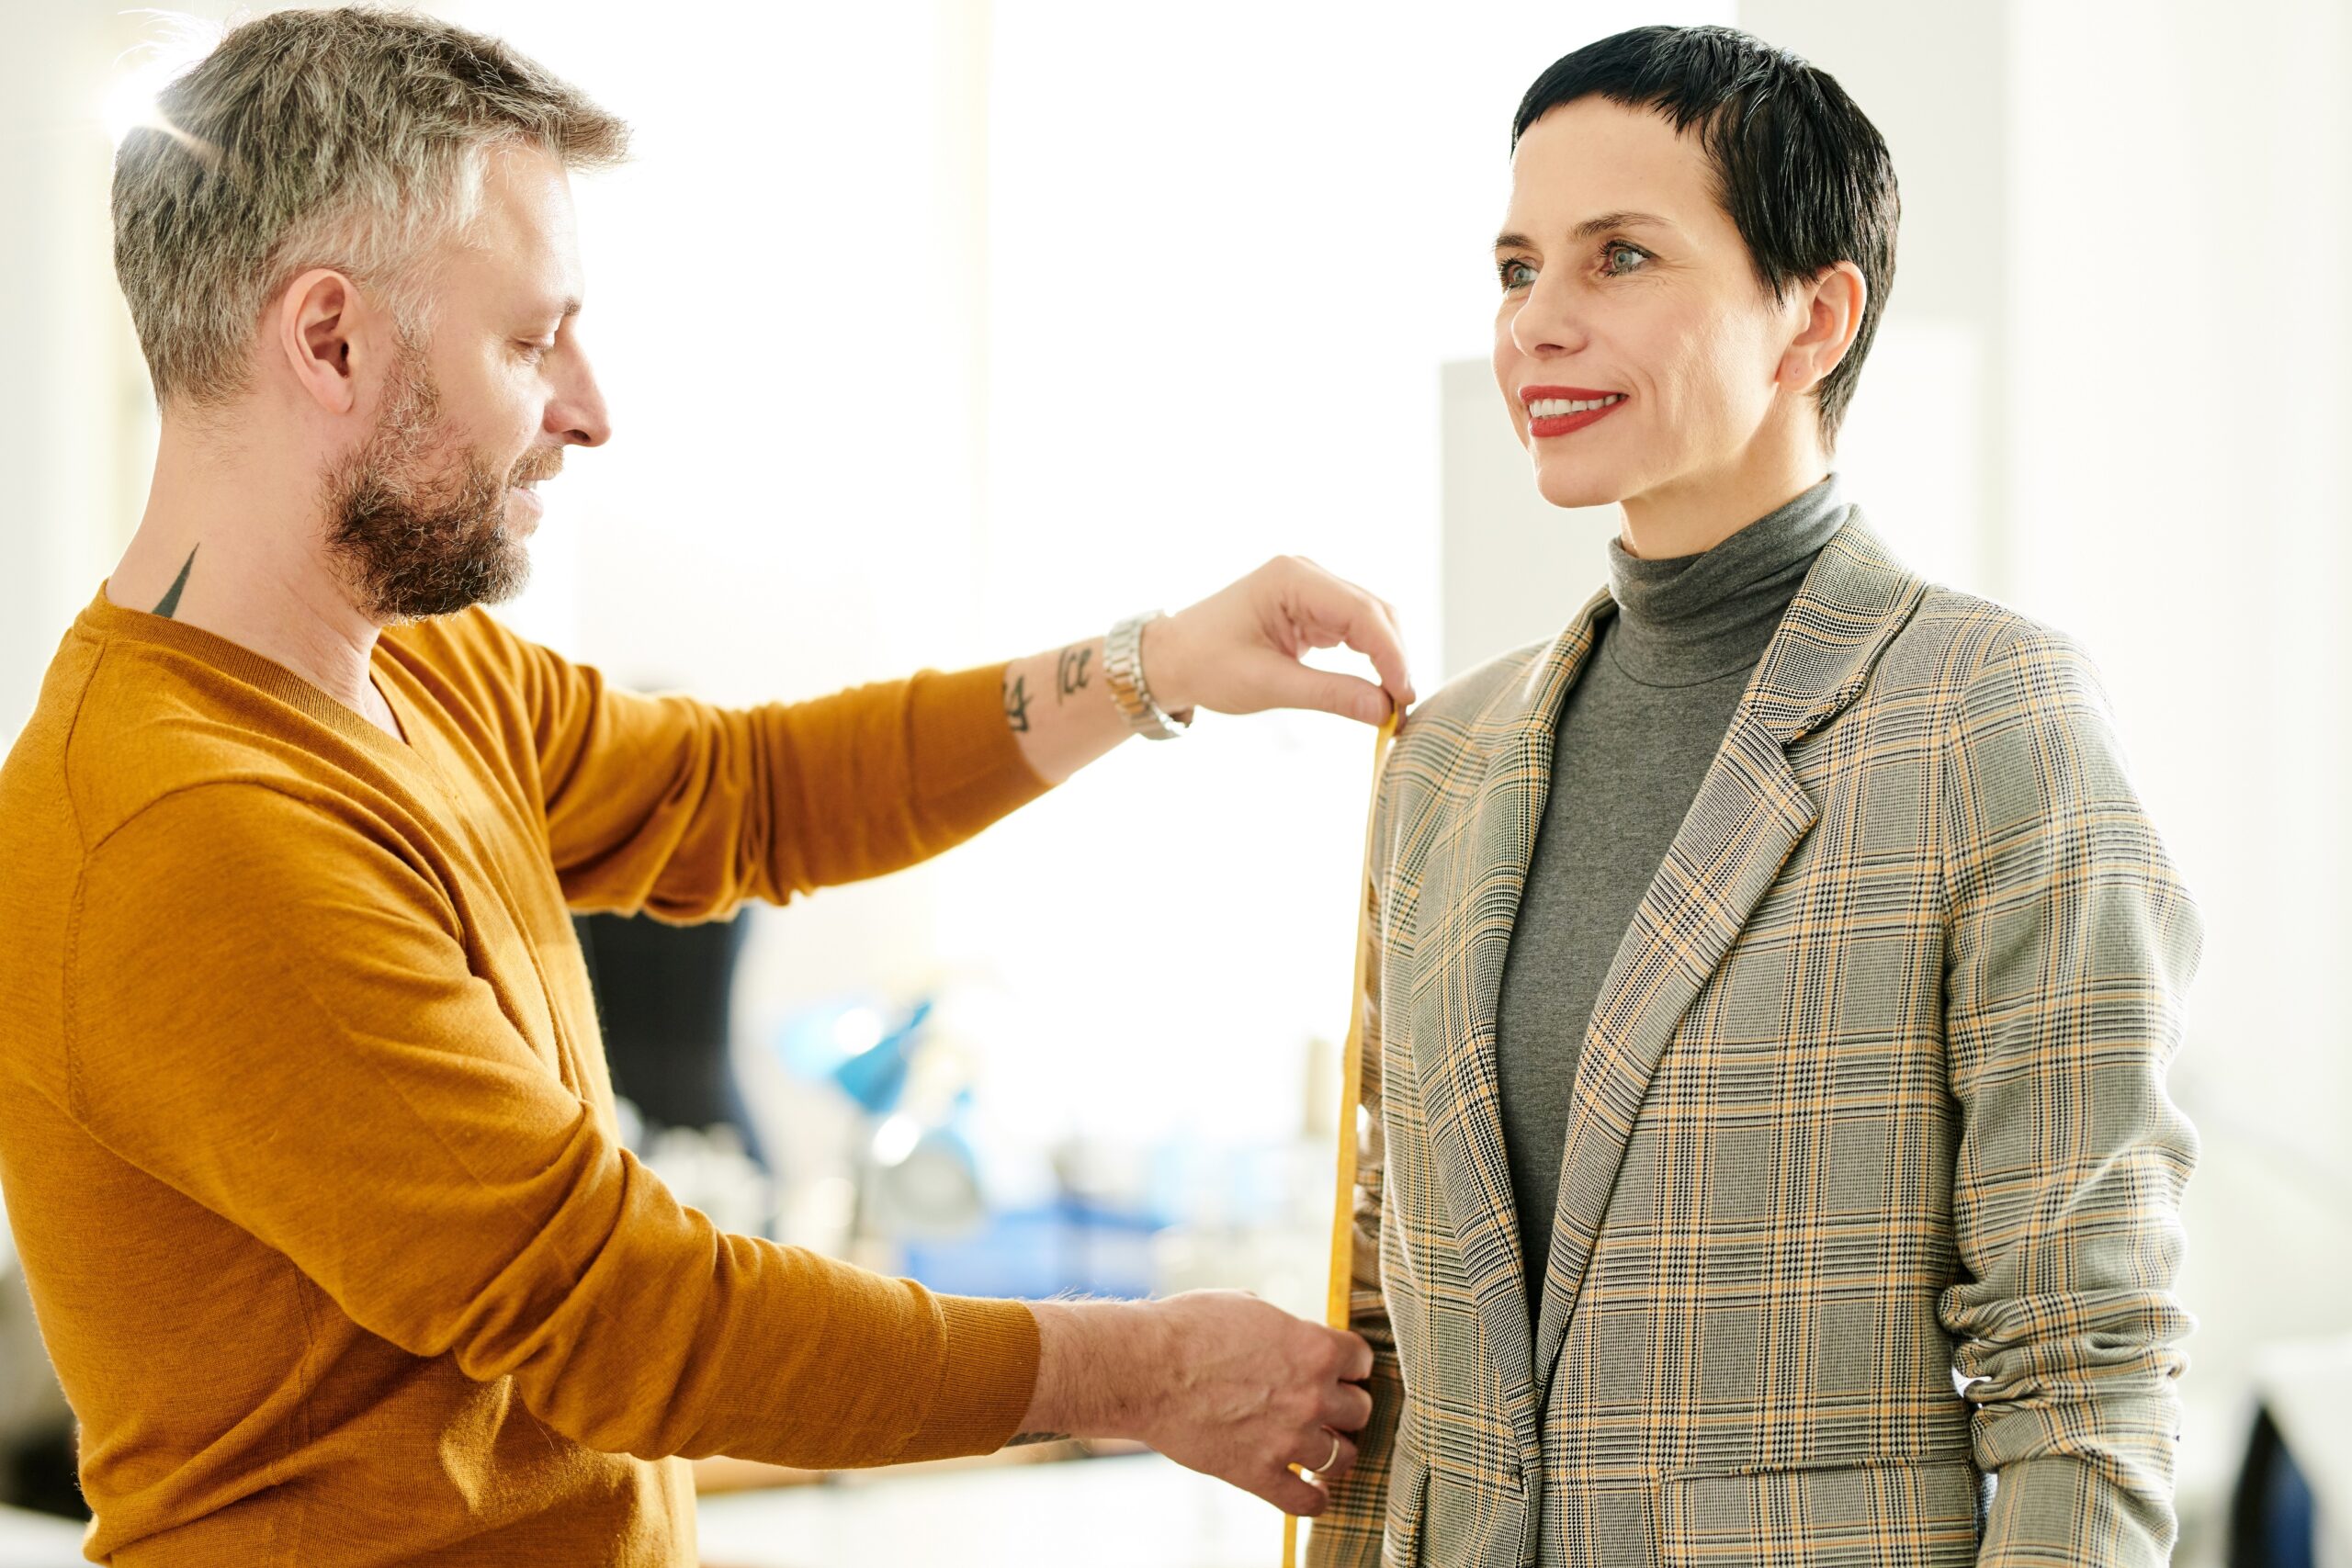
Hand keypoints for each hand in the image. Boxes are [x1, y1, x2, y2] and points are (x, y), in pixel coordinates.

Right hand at [1020, 1290, 1373, 1514]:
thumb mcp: (1248, 1307)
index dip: (1349, 1364)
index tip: (1339, 1370)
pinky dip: (1314, 1498)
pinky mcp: (1259, 1474)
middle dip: (1345, 1407)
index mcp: (1315, 1348)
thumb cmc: (1188, 1329)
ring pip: (1344, 1457)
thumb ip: (1284, 1329)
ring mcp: (1289, 1439)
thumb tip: (1292, 1339)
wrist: (1145, 1369)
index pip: (1362, 1360)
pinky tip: (1308, 1488)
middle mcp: (1313, 1395)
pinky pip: (1308, 1503)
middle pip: (1360, 1411)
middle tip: (1326, 1407)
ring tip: (1318, 1447)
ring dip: (1333, 1451)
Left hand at [1143, 558, 1414, 725]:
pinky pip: (1355, 630)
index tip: (1404, 697)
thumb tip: (1384, 711)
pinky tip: (1376, 687)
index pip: (1361, 612)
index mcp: (1291, 578)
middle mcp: (1306, 574)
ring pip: (1370, 621)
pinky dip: (1370, 658)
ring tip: (1392, 703)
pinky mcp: (1312, 609)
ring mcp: (1311, 589)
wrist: (1171, 660)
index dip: (1391, 655)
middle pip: (1374, 612)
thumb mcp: (1268, 685)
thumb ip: (1330, 695)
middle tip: (1403, 708)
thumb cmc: (1206, 665)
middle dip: (1393, 658)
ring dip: (1386, 659)